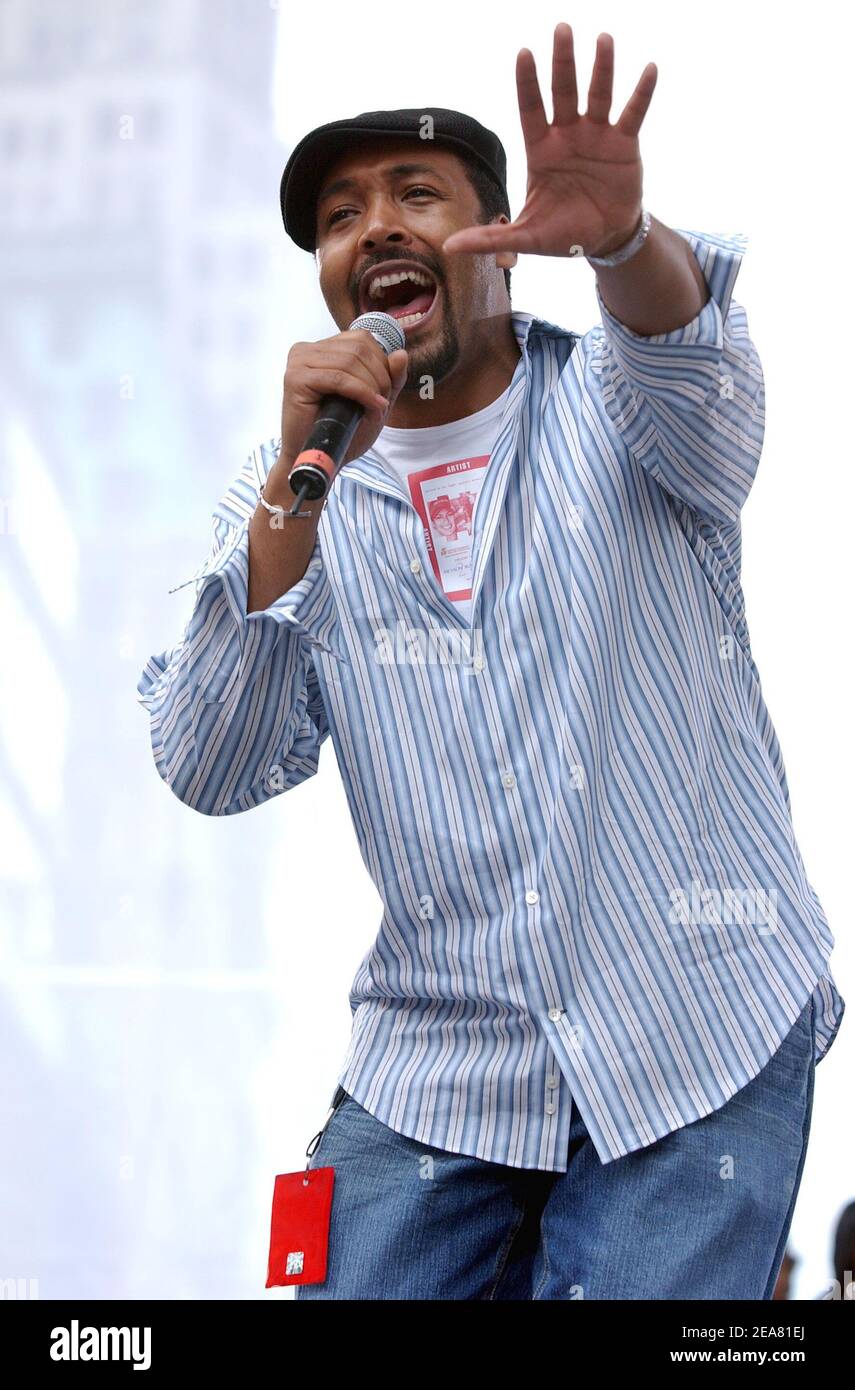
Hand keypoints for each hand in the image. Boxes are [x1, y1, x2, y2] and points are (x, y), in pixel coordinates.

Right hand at [280, 331, 408, 477]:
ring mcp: (299, 362)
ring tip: (376, 408)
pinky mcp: (296, 379)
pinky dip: (361, 392)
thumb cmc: (343, 432)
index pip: (362, 339)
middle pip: (358, 349)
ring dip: (372, 386)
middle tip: (382, 403)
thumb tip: (401, 354)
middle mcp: (306, 350)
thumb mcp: (374, 402)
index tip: (384, 391)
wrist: (321, 459)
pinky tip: (371, 405)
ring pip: (350, 361)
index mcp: (322, 349)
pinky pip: (339, 378)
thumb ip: (390, 378)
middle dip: (380, 376)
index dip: (381, 363)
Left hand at [442, 24, 655, 261]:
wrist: (604, 239)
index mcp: (541, 151)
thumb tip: (450, 246)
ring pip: (598, 95)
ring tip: (603, 39)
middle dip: (562, 62)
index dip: (528, 84)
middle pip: (563, 92)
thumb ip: (491, 238)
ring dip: (602, 68)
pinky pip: (633, 114)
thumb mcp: (525, 237)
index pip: (531, 110)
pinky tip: (650, 69)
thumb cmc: (562, 232)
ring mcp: (597, 136)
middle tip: (561, 28)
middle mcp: (567, 136)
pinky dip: (641, 93)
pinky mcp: (624, 145)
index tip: (524, 53)